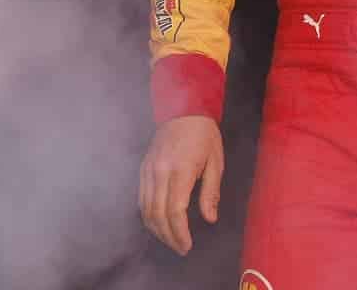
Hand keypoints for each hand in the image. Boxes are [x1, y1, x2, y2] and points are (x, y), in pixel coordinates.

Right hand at [138, 115, 224, 255]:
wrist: (183, 108)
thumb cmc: (204, 135)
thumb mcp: (216, 162)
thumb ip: (211, 192)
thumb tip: (209, 218)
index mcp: (181, 170)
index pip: (175, 210)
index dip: (179, 233)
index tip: (187, 246)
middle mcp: (160, 171)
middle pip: (157, 214)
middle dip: (168, 236)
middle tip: (180, 248)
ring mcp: (148, 170)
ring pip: (145, 209)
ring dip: (156, 229)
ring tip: (170, 240)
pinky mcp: (142, 168)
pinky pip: (141, 198)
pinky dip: (147, 215)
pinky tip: (157, 224)